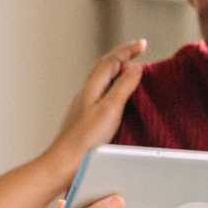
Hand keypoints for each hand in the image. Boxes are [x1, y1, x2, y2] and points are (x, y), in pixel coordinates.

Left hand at [42, 41, 145, 174]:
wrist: (64, 163)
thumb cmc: (85, 140)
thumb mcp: (110, 110)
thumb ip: (122, 87)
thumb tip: (135, 68)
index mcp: (91, 87)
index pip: (110, 60)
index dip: (127, 50)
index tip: (142, 44)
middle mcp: (86, 93)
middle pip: (104, 65)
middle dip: (121, 55)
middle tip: (137, 49)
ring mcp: (84, 105)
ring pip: (101, 79)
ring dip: (117, 70)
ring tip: (130, 68)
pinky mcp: (85, 118)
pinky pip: (101, 93)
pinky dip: (113, 86)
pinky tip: (118, 97)